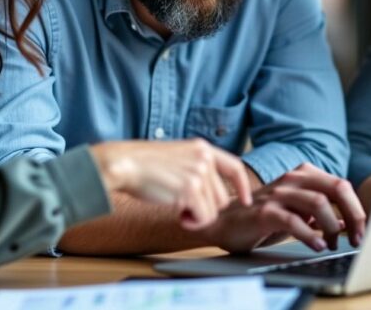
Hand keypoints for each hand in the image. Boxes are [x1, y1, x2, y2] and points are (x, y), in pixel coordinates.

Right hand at [90, 139, 251, 230]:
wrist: (124, 163)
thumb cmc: (143, 164)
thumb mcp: (177, 157)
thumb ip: (196, 169)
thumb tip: (210, 195)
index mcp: (202, 148)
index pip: (235, 166)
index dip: (243, 186)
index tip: (246, 200)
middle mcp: (204, 158)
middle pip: (222, 197)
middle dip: (206, 208)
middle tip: (184, 208)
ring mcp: (199, 173)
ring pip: (213, 210)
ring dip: (197, 216)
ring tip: (176, 207)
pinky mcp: (190, 189)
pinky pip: (203, 218)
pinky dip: (192, 223)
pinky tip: (177, 215)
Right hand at [198, 163, 366, 253]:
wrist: (225, 223)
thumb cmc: (262, 218)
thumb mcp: (298, 214)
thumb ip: (321, 215)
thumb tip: (348, 224)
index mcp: (303, 175)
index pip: (341, 185)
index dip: (357, 209)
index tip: (361, 231)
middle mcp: (292, 180)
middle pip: (336, 188)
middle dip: (354, 214)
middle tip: (356, 237)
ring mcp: (278, 194)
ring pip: (318, 203)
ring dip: (332, 226)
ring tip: (332, 244)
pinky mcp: (264, 211)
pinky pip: (293, 221)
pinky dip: (310, 236)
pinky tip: (317, 246)